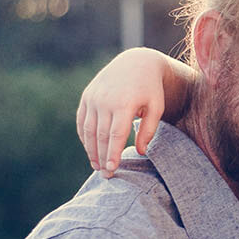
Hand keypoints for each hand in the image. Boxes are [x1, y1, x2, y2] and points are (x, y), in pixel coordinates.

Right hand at [76, 48, 194, 176]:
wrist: (135, 63)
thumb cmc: (150, 88)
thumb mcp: (156, 107)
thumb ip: (149, 130)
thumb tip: (140, 152)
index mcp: (124, 103)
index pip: (115, 135)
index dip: (112, 154)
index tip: (112, 170)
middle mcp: (105, 100)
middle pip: (100, 136)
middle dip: (102, 157)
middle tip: (106, 175)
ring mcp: (93, 98)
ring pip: (89, 130)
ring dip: (91, 150)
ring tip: (97, 166)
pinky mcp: (87, 96)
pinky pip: (82, 121)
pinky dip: (85, 137)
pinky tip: (90, 149)